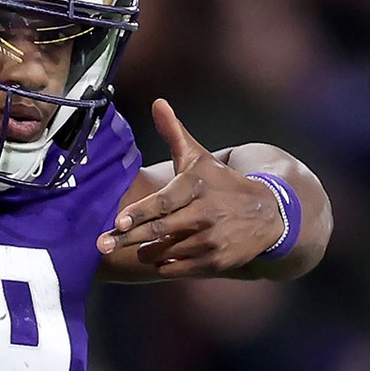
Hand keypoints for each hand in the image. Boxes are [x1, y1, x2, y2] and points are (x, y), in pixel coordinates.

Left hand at [96, 99, 283, 276]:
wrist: (268, 214)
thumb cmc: (220, 183)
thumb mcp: (199, 157)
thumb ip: (174, 133)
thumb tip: (158, 103)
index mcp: (196, 187)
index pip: (163, 202)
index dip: (140, 213)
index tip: (117, 222)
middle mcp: (205, 214)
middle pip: (158, 230)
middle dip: (127, 238)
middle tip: (101, 244)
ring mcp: (212, 240)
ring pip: (166, 251)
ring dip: (146, 251)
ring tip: (136, 246)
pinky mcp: (217, 262)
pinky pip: (178, 268)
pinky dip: (164, 264)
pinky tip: (158, 257)